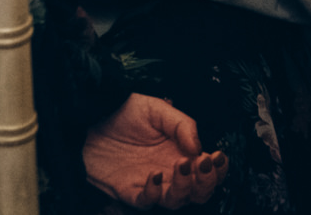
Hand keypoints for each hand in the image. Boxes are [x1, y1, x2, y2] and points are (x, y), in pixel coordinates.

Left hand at [82, 94, 224, 207]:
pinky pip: (145, 202)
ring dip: (185, 188)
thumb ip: (182, 124)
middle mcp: (171, 172)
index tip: (216, 156)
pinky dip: (153, 193)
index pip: (209, 170)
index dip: (218, 168)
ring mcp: (151, 183)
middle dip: (207, 182)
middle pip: (199, 191)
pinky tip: (155, 174)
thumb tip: (199, 148)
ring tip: (182, 165)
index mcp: (183, 152)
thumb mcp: (158, 109)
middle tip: (204, 164)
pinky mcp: (129, 191)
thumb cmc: (125, 113)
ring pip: (176, 200)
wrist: (92, 119)